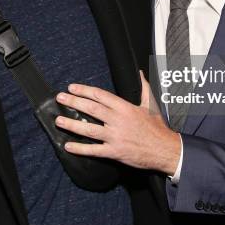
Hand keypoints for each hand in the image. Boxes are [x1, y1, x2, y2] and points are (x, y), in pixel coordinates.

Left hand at [55, 71, 180, 174]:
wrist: (165, 149)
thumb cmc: (157, 127)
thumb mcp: (150, 104)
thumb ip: (143, 87)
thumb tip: (140, 73)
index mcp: (125, 107)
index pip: (100, 95)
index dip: (84, 90)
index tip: (72, 88)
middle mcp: (118, 120)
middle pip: (91, 109)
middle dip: (73, 102)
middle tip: (60, 98)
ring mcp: (115, 136)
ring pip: (89, 129)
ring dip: (72, 124)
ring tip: (58, 120)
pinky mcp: (114, 152)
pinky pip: (94, 150)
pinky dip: (80, 148)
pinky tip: (68, 146)